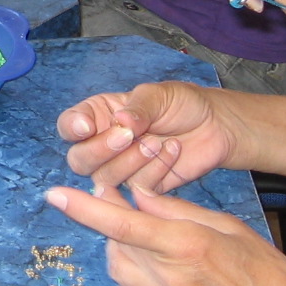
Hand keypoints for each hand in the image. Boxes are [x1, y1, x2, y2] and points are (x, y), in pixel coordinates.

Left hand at [44, 182, 285, 285]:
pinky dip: (132, 279)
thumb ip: (178, 210)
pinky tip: (157, 271)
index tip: (54, 194)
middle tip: (131, 210)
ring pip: (118, 271)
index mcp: (186, 246)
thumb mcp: (228, 226)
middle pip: (114, 245)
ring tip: (151, 241)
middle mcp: (169, 279)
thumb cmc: (268, 273)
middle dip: (115, 224)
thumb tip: (139, 196)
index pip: (121, 224)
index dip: (84, 209)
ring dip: (123, 251)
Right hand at [58, 80, 236, 196]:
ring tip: (156, 142)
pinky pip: (136, 189)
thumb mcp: (159, 95)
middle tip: (127, 136)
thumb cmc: (182, 104)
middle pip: (79, 160)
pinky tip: (172, 150)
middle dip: (99, 150)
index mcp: (99, 116)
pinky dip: (154, 170)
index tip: (86, 126)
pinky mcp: (143, 188)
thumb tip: (120, 120)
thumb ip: (138, 107)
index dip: (72, 128)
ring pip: (104, 179)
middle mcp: (103, 145)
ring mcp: (122, 169)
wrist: (215, 126)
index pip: (70, 125)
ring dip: (130, 162)